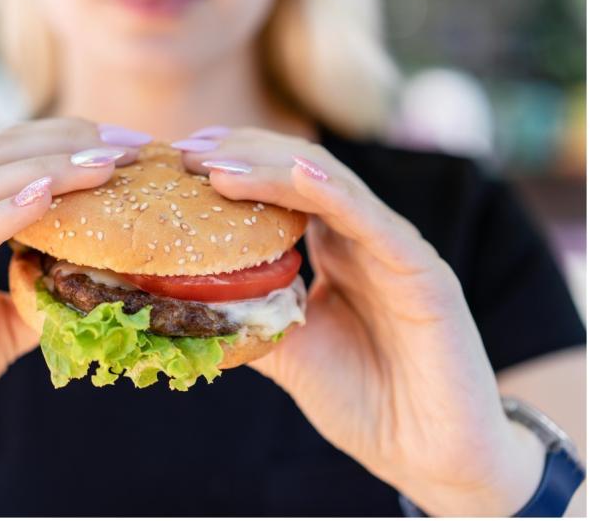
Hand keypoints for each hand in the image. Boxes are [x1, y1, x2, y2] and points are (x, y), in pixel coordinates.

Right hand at [0, 118, 144, 470]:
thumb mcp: (3, 324)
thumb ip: (41, 294)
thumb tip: (101, 280)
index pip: (5, 153)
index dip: (65, 139)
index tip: (127, 142)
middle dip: (66, 145)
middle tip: (129, 146)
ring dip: (44, 171)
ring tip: (101, 165)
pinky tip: (42, 199)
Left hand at [176, 128, 545, 515]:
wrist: (426, 453)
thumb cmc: (362, 399)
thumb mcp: (287, 351)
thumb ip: (247, 318)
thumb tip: (181, 302)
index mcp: (335, 249)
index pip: (280, 187)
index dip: (234, 166)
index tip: (180, 161)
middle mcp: (363, 237)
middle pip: (300, 171)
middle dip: (243, 154)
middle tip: (187, 152)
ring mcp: (395, 249)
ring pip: (332, 186)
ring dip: (272, 168)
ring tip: (218, 163)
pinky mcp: (424, 273)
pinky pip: (375, 223)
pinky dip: (334, 194)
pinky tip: (297, 174)